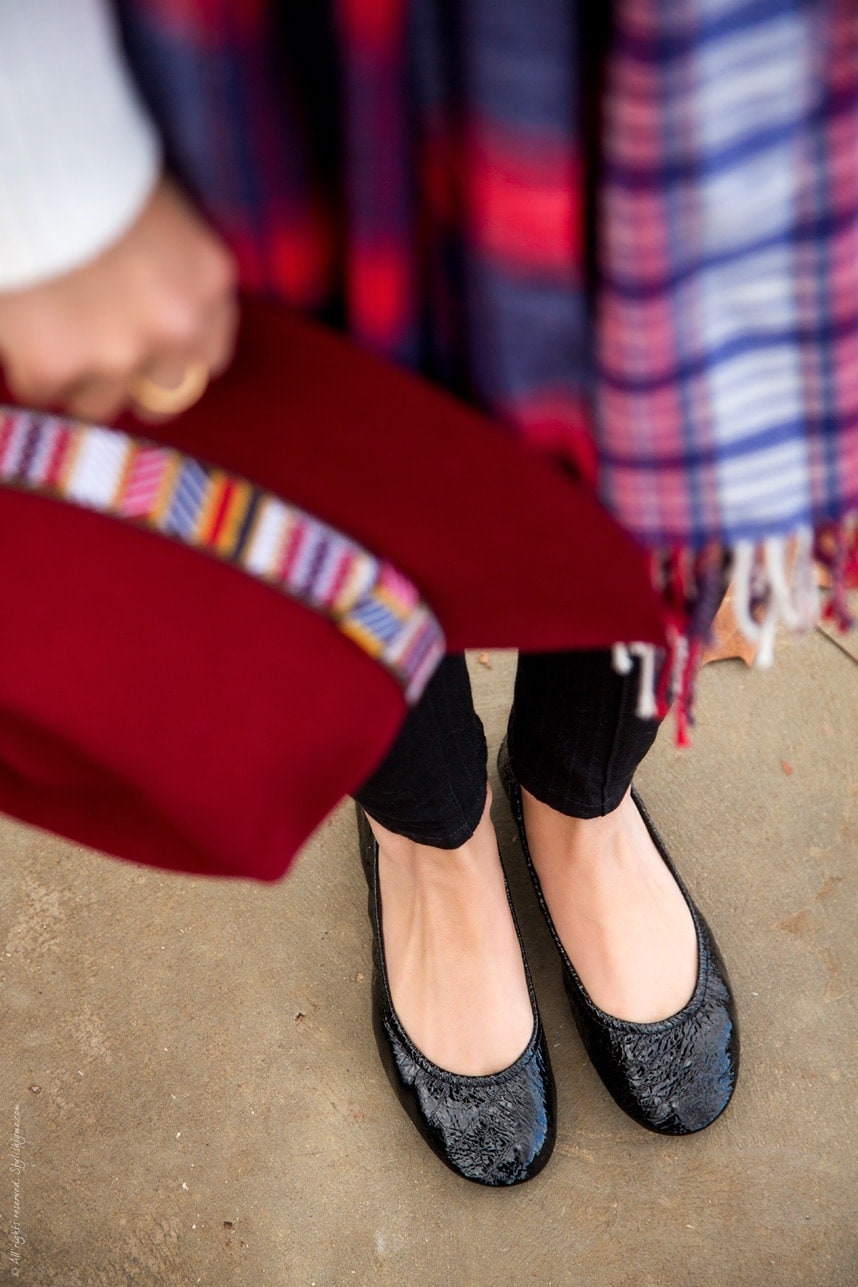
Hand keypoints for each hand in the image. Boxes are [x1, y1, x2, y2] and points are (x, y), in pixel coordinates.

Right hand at [0, 176, 238, 422]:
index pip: (208, 356)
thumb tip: (150, 312)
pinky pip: (42, 389)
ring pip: (98, 401)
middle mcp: (175, 326)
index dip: (172, 358)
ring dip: (74, 376)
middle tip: (93, 358)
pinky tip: (20, 326)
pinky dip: (28, 365)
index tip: (148, 353)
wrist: (25, 159)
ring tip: (48, 330)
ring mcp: (118, 352)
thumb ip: (169, 269)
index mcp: (207, 280)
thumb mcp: (156, 210)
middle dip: (129, 383)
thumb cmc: (87, 165)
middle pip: (161, 396)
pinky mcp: (56, 365)